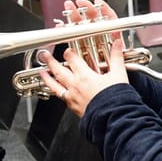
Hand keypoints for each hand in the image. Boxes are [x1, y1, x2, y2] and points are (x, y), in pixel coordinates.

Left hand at [40, 0, 128, 117]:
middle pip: (59, 70)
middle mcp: (75, 85)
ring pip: (55, 85)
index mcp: (85, 76)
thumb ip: (116, 57)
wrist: (112, 116)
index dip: (69, 53)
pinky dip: (56, 92)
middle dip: (51, 61)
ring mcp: (72, 97)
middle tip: (45, 55)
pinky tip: (57, 92)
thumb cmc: (115, 98)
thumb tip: (117, 44)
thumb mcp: (118, 74)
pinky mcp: (73, 107)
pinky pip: (60, 97)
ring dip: (47, 78)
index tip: (67, 50)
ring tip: (42, 73)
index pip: (73, 59)